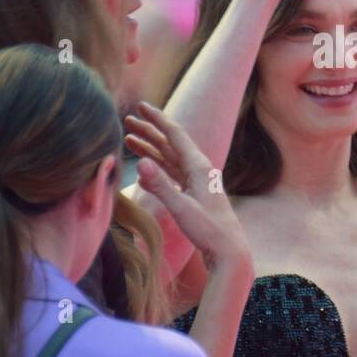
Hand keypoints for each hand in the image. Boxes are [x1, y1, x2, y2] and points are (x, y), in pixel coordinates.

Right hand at [124, 102, 250, 276]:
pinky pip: (172, 174)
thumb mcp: (181, 208)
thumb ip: (160, 185)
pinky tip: (143, 169)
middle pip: (170, 143)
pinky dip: (156, 169)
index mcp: (199, 167)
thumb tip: (141, 163)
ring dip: (150, 148)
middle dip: (149, 131)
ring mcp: (197, 181)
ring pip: (169, 158)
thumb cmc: (208, 230)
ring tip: (129, 139)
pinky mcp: (194, 193)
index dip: (157, 119)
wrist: (229, 250)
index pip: (175, 135)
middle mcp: (199, 169)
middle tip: (127, 120)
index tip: (141, 106)